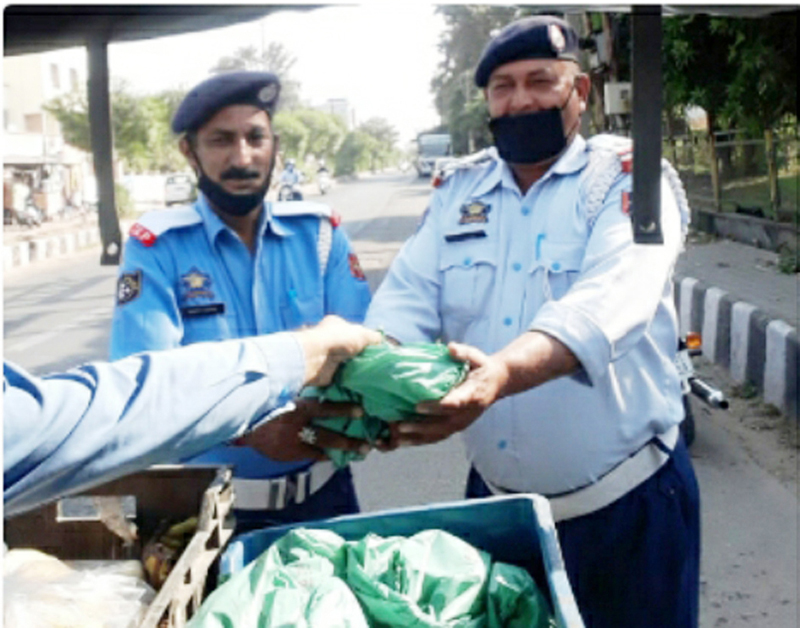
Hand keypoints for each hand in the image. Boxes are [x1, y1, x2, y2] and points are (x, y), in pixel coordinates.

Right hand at [234, 398, 371, 461]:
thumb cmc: (270, 405)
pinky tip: (338, 455)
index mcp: (296, 409)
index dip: (343, 410)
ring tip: (361, 451)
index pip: (323, 409)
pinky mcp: (289, 454)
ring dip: (343, 449)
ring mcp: (292, 443)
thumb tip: (327, 380)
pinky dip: (325, 455)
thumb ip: (305, 394)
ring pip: (322, 448)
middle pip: (326, 435)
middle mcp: (296, 427)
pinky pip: (312, 455)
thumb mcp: (286, 394)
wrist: (246, 424)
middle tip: (367, 443)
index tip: (360, 411)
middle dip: (348, 439)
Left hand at [295, 316, 382, 386]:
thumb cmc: (338, 340)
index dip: (366, 340)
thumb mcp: (362, 334)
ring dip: (358, 370)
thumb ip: (374, 337)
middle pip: (352, 349)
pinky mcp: (327, 373)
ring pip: (348, 364)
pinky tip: (362, 383)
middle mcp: (331, 340)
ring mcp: (328, 357)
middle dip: (362, 357)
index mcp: (337, 325)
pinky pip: (343, 377)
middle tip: (376, 365)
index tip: (378, 350)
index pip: (355, 332)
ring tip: (372, 376)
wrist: (315, 358)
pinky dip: (351, 381)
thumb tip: (383, 342)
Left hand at [382, 342, 508, 447]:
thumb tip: (451, 348)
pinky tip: (403, 441)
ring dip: (417, 437)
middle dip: (421, 426)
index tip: (418, 406)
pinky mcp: (456, 427)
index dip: (436, 406)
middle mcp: (467, 413)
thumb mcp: (477, 357)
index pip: (454, 403)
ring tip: (397, 437)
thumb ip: (464, 353)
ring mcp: (461, 422)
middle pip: (443, 424)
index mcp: (473, 395)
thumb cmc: (482, 368)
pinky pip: (437, 437)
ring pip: (439, 434)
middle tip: (400, 425)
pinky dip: (420, 440)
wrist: (496, 382)